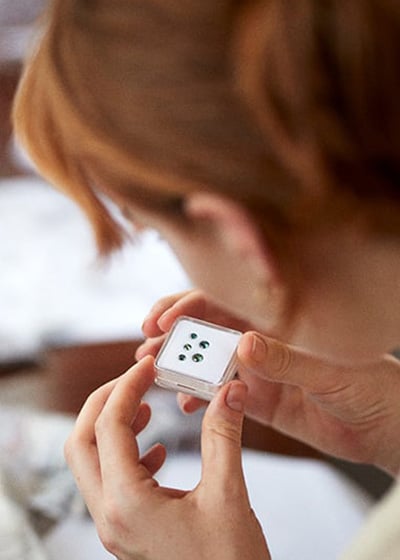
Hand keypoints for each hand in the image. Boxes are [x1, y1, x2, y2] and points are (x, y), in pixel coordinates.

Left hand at [64, 357, 270, 559]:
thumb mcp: (229, 495)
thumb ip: (224, 437)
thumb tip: (228, 393)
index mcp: (127, 504)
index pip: (110, 426)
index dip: (128, 387)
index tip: (148, 366)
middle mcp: (111, 516)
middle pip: (82, 442)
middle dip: (106, 402)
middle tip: (135, 380)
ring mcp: (116, 526)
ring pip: (92, 462)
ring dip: (113, 427)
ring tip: (146, 407)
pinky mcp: (128, 531)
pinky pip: (111, 482)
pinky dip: (128, 454)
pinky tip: (159, 450)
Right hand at [137, 290, 399, 475]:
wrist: (390, 427)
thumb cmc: (374, 385)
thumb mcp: (331, 371)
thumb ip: (288, 360)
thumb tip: (243, 344)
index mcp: (278, 320)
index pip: (224, 302)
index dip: (188, 306)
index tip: (162, 321)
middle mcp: (263, 340)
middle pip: (207, 328)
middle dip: (173, 333)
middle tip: (146, 347)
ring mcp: (259, 370)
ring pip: (208, 361)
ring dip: (179, 365)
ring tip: (154, 373)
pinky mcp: (260, 400)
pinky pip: (220, 395)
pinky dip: (198, 397)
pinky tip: (183, 404)